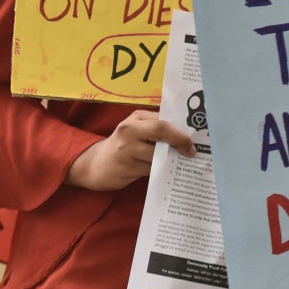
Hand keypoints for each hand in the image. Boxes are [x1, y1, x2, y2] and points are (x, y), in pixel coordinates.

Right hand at [65, 110, 194, 191]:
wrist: (96, 165)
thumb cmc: (123, 145)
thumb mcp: (137, 130)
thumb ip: (156, 128)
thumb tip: (186, 135)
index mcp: (135, 118)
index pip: (163, 121)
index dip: (180, 131)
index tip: (192, 141)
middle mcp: (129, 131)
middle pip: (161, 131)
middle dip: (179, 141)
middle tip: (190, 152)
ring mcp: (126, 150)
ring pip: (158, 154)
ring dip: (170, 159)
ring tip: (176, 162)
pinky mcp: (126, 168)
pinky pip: (151, 169)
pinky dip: (160, 170)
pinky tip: (163, 170)